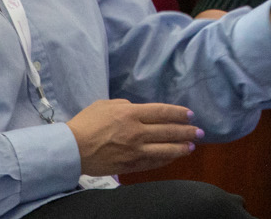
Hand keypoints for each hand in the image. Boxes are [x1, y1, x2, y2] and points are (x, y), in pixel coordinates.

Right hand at [67, 99, 201, 175]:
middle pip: (168, 131)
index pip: (162, 112)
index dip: (179, 114)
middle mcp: (136, 132)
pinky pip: (152, 163)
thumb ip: (125, 106)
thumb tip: (138, 110)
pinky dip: (164, 160)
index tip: (190, 115)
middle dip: (187, 131)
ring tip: (192, 146)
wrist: (71, 149)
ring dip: (181, 148)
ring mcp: (134, 151)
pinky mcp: (129, 165)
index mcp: (131, 114)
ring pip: (164, 150)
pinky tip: (172, 157)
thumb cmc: (86, 123)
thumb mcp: (106, 105)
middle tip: (199, 132)